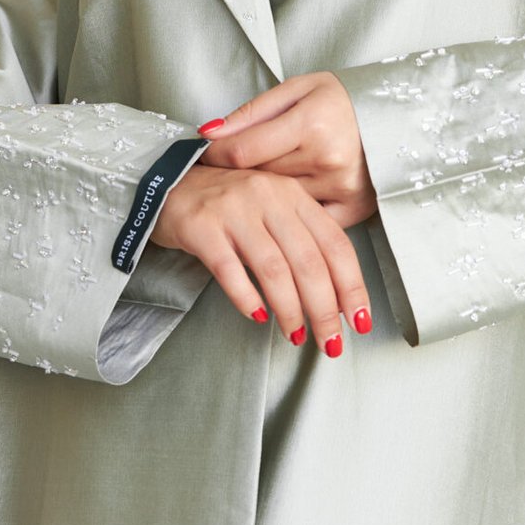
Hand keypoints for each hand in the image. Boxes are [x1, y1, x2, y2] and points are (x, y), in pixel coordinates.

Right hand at [148, 158, 372, 352]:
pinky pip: (230, 269)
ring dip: (290, 309)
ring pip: (274, 269)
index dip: (352, 286)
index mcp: (292, 194)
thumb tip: (334, 294)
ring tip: (295, 335)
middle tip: (329, 342)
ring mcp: (234, 210)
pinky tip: (257, 317)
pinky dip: (247, 297)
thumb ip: (300, 238)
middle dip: (324, 309)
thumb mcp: (270, 208)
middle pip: (308, 261)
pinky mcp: (202, 226)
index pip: (335, 244)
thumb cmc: (225, 204)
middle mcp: (268, 197)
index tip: (358, 320)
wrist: (166, 182)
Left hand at [193, 71, 378, 225]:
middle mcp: (326, 160)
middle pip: (258, 179)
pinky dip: (292, 216)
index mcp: (310, 124)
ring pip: (278, 202)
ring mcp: (341, 188)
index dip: (215, 155)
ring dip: (262, 197)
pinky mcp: (353, 209)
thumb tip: (208, 133)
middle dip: (237, 175)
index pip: (242, 151)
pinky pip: (307, 222)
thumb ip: (251, 112)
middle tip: (227, 169)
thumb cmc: (342, 100)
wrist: (397, 116)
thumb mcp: (297, 89)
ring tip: (255, 184)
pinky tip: (284, 206)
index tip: (204, 155)